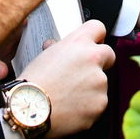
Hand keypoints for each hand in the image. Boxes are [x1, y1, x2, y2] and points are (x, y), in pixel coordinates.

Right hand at [18, 20, 114, 138]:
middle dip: (99, 63)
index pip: (98, 28)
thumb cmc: (33, 83)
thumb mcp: (44, 56)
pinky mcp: (101, 103)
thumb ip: (58, 48)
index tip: (93, 45)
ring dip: (91, 88)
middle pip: (108, 55)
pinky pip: (98, 102)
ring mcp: (100, 82)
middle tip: (82, 74)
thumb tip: (56, 46)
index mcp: (79, 43)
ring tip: (68, 96)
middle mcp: (93, 59)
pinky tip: (71, 108)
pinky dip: (89, 106)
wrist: (31, 110)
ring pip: (102, 82)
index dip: (96, 37)